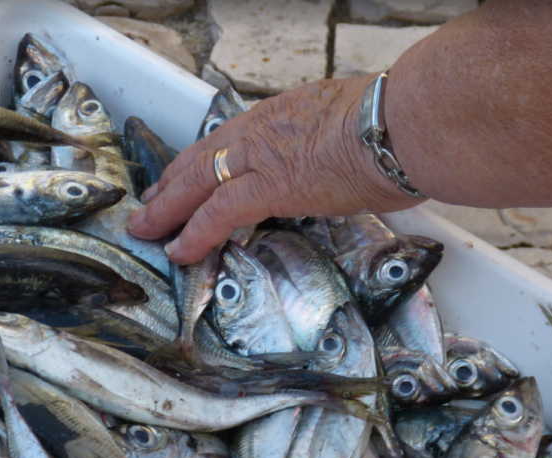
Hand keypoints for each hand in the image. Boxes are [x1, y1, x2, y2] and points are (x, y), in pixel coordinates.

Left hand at [126, 75, 422, 263]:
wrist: (404, 124)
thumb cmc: (395, 125)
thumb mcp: (351, 123)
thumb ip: (331, 143)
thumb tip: (336, 162)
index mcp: (283, 114)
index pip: (227, 139)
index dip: (199, 161)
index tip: (183, 176)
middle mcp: (264, 130)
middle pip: (202, 157)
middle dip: (171, 184)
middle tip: (149, 204)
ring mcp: (263, 156)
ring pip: (198, 181)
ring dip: (168, 208)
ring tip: (146, 228)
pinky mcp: (271, 186)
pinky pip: (219, 212)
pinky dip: (195, 232)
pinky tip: (179, 249)